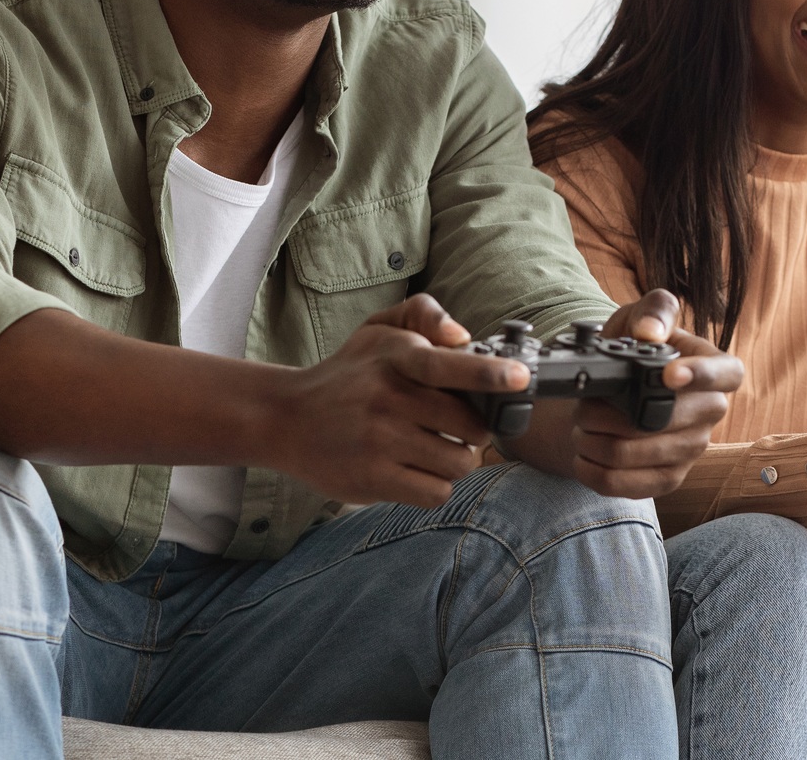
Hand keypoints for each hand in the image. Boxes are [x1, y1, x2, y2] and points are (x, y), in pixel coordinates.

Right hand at [269, 294, 529, 507]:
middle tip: (460, 425)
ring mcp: (379, 441)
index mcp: (394, 357)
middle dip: (476, 429)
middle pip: (470, 425)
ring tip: (438, 447)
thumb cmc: (348, 374)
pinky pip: (435, 491)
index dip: (488, 372)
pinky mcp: (372, 479)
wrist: (286, 418)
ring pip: (459, 462)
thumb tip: (463, 336)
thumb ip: (424, 314)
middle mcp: (387, 399)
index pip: (448, 365)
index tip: (520, 378)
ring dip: (459, 459)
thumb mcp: (378, 328)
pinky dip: (437, 484)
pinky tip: (420, 470)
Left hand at [567, 290, 744, 498]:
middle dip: (611, 414)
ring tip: (581, 425)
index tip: (668, 375)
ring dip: (594, 440)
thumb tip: (649, 333)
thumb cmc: (634, 350)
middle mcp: (711, 411)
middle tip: (586, 405)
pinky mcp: (668, 479)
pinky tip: (583, 454)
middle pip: (665, 420)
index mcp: (716, 369)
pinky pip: (627, 485)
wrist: (614, 394)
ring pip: (636, 454)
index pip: (728, 374)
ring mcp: (692, 450)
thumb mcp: (640, 318)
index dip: (701, 376)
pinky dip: (593, 470)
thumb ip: (652, 312)